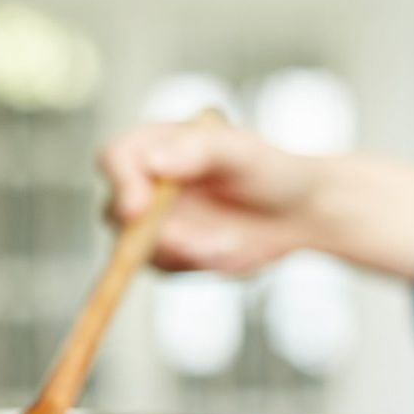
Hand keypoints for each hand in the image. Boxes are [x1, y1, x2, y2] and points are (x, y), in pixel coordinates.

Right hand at [98, 123, 413, 279]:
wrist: (298, 212)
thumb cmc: (270, 169)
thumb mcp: (242, 152)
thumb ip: (198, 151)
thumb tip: (153, 162)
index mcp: (155, 144)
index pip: (116, 159)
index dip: (120, 183)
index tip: (138, 210)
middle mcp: (145, 183)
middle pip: (115, 211)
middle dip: (154, 232)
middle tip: (203, 242)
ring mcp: (153, 222)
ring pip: (139, 248)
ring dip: (187, 251)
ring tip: (232, 241)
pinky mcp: (168, 255)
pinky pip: (166, 269)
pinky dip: (198, 264)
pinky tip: (230, 248)